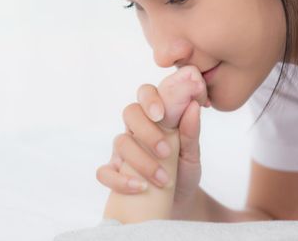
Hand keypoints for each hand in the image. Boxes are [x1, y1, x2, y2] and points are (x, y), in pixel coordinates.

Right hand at [96, 66, 207, 213]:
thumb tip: (193, 106)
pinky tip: (140, 188)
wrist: (180, 203)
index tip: (161, 114)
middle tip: (165, 151)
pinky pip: (104, 172)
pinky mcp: (114, 174)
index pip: (146, 94)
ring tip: (163, 179)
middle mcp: (135, 129)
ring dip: (141, 161)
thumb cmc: (185, 171)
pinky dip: (120, 181)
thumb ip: (191, 132)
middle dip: (146, 130)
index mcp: (155, 117)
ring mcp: (122, 151)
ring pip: (120, 142)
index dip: (150, 99)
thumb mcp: (192, 153)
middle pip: (130, 113)